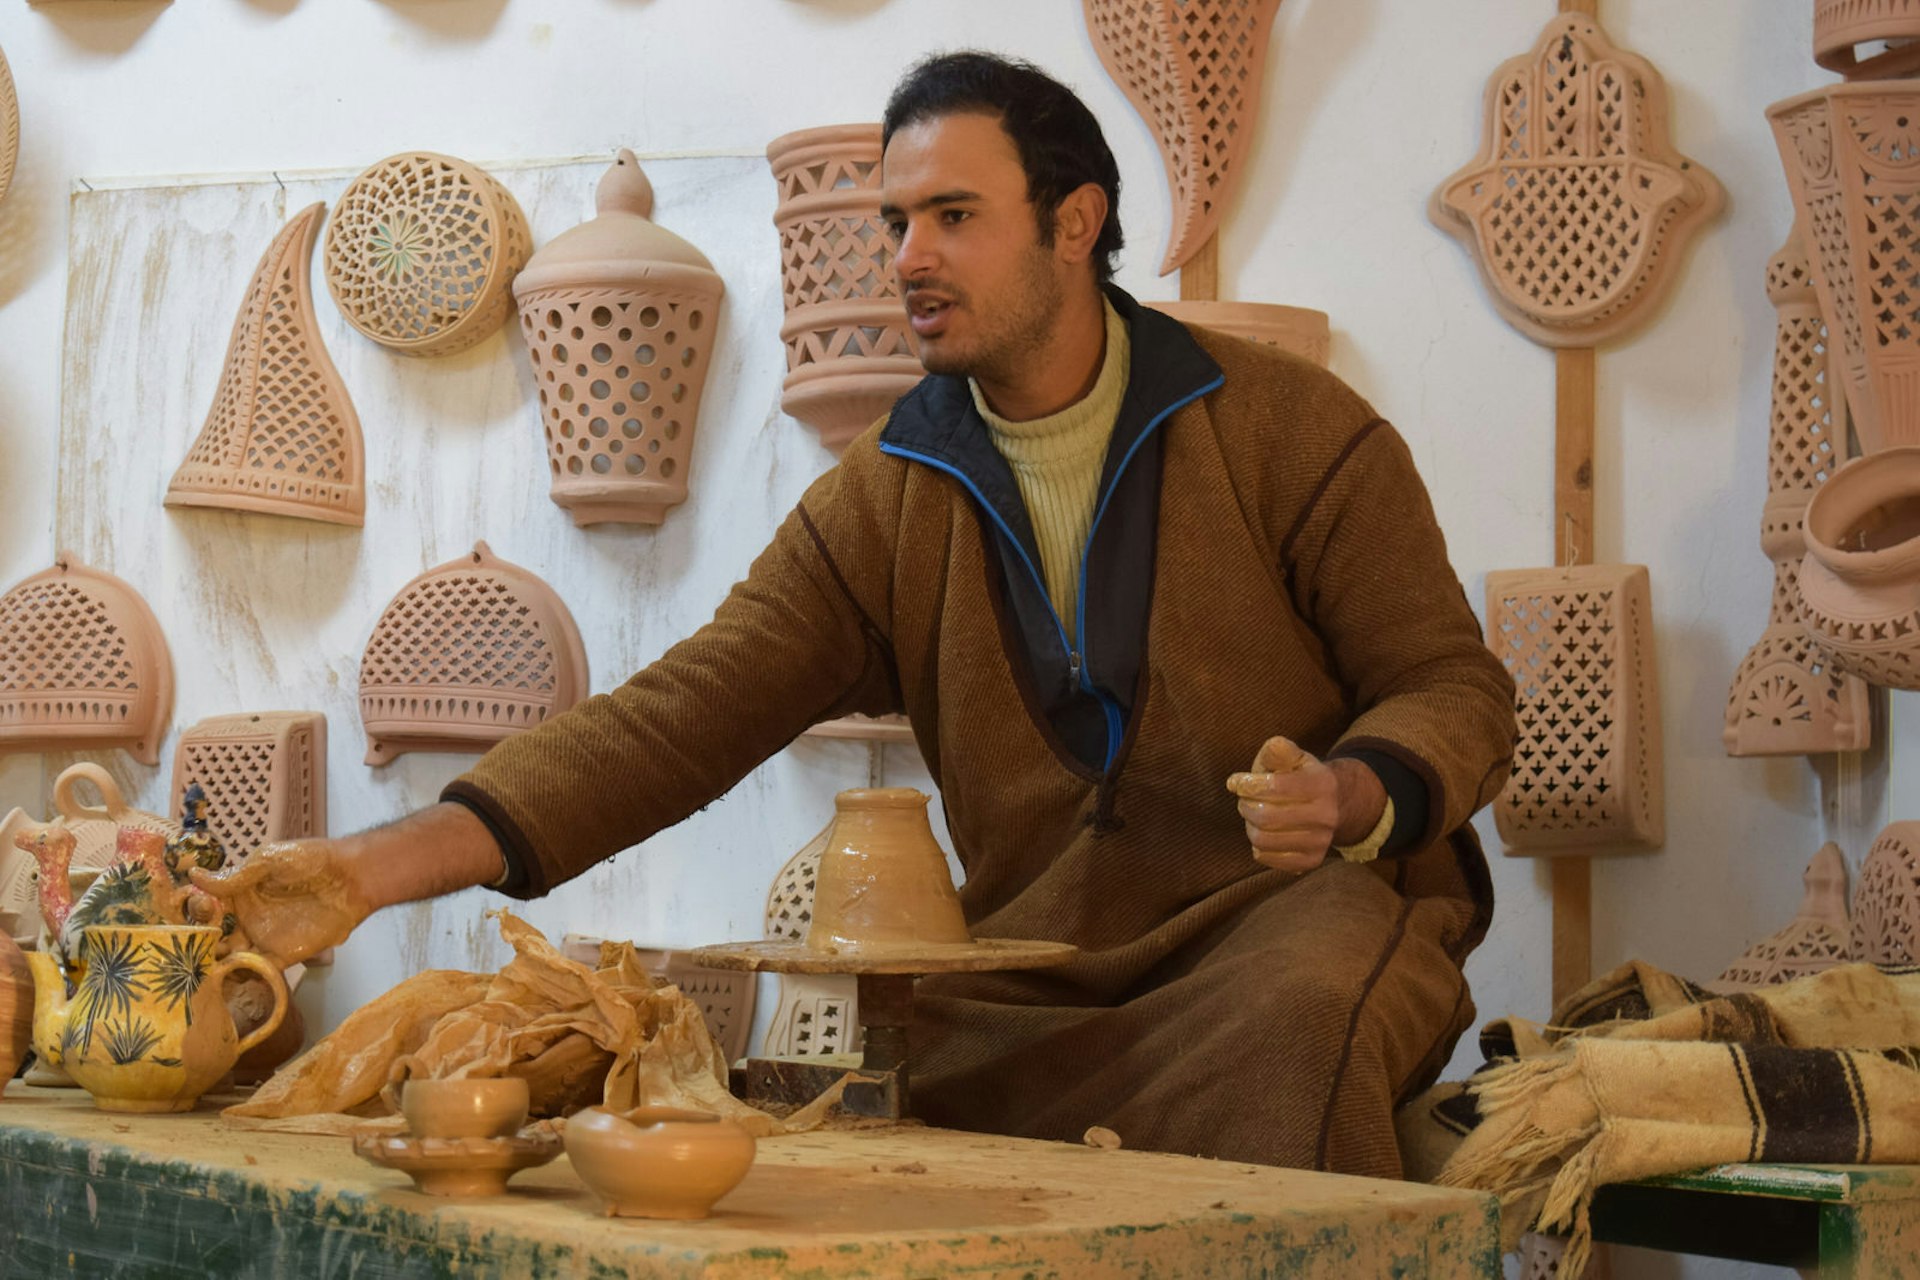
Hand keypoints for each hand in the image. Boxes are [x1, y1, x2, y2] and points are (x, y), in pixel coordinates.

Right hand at [189, 839, 373, 967]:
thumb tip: (194, 875)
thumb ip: (235, 876)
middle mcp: (247, 918)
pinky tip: (227, 980)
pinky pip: (258, 970)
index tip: (178, 919)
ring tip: (196, 973)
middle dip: (197, 946)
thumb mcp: (268, 861)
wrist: (351, 878)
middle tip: (181, 954)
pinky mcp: (282, 955)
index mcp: (240, 893)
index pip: (207, 907)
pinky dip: (243, 976)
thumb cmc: (310, 861)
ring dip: (215, 966)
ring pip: (231, 958)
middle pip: (214, 937)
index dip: (192, 914)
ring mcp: (263, 938)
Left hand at [1225, 736, 1385, 873]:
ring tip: (1252, 815)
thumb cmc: (1302, 777)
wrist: (1334, 805)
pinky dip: (1258, 847)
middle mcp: (1326, 815)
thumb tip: (1273, 746)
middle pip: (1266, 816)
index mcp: (1322, 784)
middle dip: (1245, 806)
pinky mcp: (1313, 861)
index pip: (1274, 787)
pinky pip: (1270, 859)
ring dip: (1249, 826)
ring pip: (1264, 840)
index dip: (1247, 784)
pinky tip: (1264, 833)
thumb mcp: (1293, 758)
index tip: (1236, 782)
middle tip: (1243, 800)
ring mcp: (1321, 841)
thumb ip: (1280, 750)